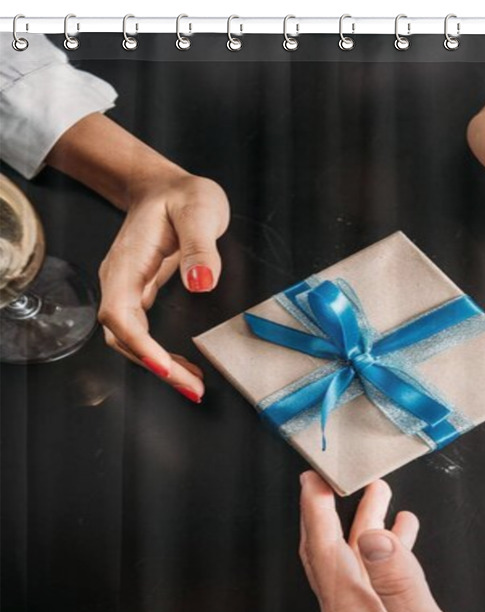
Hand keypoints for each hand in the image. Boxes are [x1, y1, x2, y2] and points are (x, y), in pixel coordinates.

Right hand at [97, 167, 229, 401]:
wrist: (162, 187)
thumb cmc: (182, 195)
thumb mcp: (200, 208)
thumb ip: (201, 245)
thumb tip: (200, 283)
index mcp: (129, 261)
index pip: (120, 312)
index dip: (140, 345)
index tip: (166, 368)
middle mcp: (121, 279)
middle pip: (122, 335)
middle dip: (154, 366)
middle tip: (193, 388)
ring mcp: (128, 288)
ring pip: (130, 339)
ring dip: (158, 366)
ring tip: (193, 385)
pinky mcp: (140, 295)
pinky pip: (143, 333)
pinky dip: (161, 355)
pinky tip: (185, 367)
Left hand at [298, 471, 484, 611]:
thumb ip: (400, 584)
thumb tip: (375, 537)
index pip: (324, 547)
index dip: (316, 507)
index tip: (314, 475)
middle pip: (326, 549)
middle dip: (325, 507)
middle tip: (330, 475)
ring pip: (351, 559)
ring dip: (359, 523)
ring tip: (375, 491)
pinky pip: (371, 576)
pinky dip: (383, 547)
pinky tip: (399, 535)